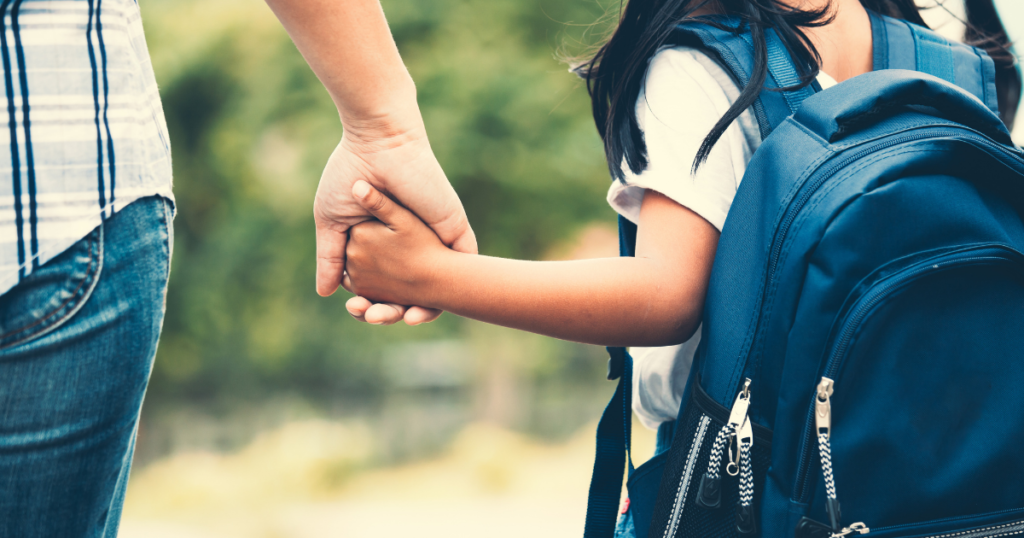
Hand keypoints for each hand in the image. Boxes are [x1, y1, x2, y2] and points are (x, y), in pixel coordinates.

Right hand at [314, 116, 475, 324]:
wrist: (380, 144)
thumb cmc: (350, 175)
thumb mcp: (333, 222)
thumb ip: (330, 257)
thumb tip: (325, 293)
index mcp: (383, 243)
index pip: (381, 285)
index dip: (370, 303)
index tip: (357, 310)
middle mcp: (411, 245)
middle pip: (408, 292)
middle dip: (392, 312)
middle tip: (373, 318)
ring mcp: (434, 240)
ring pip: (436, 288)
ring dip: (421, 310)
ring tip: (402, 319)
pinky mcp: (454, 232)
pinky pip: (462, 270)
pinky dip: (450, 294)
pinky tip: (430, 309)